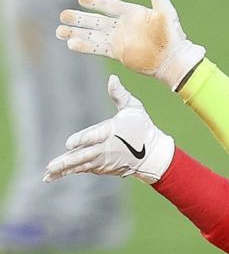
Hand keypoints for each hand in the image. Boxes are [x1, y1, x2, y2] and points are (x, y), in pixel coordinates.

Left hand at [44, 76, 175, 184]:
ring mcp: (104, 160)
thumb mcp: (134, 109)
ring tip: (49, 174)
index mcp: (111, 132)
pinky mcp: (104, 168)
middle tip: (50, 166)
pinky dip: (72, 171)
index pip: (93, 136)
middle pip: (83, 156)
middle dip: (66, 162)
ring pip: (81, 165)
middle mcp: (106, 149)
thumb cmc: (143, 129)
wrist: (154, 155)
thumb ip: (120, 95)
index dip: (81, 140)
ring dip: (64, 170)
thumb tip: (112, 78)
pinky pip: (85, 169)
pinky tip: (58, 174)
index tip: (68, 144)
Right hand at [55, 0, 204, 90]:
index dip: (95, 2)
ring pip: (93, 34)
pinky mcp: (118, 53)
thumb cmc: (172, 34)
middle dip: (79, 18)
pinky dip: (85, 46)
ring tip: (59, 31)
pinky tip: (71, 44)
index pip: (109, 5)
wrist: (173, 58)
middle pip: (96, 20)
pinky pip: (98, 48)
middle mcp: (122, 26)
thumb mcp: (166, 12)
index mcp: (131, 13)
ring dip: (76, 32)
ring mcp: (119, 40)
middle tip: (62, 15)